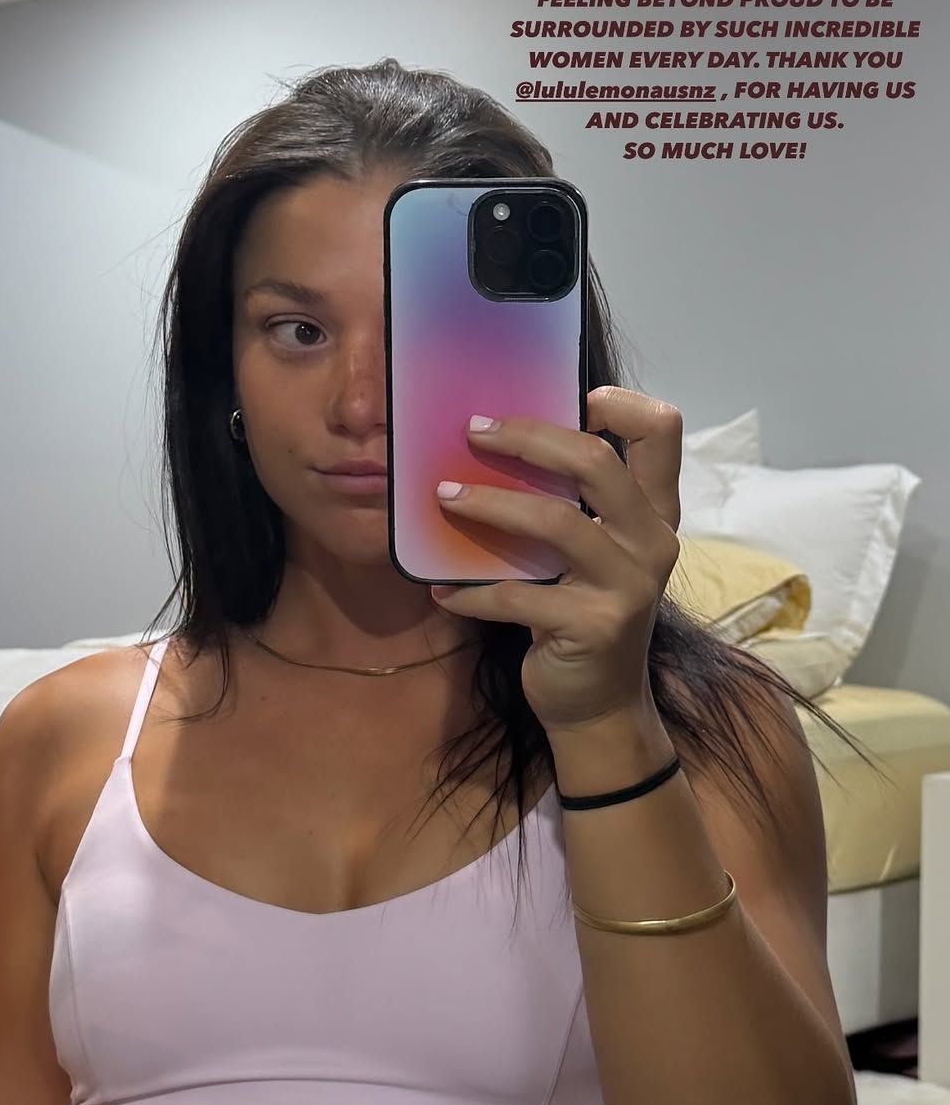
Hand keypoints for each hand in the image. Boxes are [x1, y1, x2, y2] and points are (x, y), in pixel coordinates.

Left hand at [430, 387, 681, 734]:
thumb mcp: (591, 555)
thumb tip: (495, 446)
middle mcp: (651, 542)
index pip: (662, 432)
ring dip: (490, 505)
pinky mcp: (593, 626)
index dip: (621, 404)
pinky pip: (518, 596)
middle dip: (527, 437)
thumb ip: (572, 505)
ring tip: (444, 498)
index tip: (574, 399)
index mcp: (654, 513)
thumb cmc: (583, 615)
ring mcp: (627, 586)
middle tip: (473, 431)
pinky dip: (473, 593)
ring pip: (555, 522)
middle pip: (596, 462)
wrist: (599, 706)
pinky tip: (443, 593)